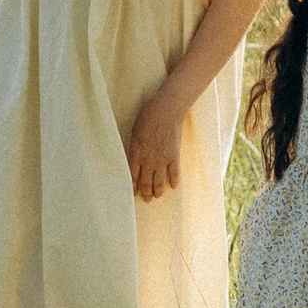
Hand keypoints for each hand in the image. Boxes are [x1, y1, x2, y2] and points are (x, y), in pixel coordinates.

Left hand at [126, 86, 184, 200]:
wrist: (167, 109)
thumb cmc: (148, 116)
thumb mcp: (135, 131)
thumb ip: (134, 147)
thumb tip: (133, 157)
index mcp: (136, 153)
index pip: (132, 176)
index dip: (133, 187)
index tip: (134, 193)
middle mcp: (148, 160)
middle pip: (146, 183)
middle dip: (146, 193)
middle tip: (147, 198)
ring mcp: (162, 160)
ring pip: (159, 183)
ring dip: (158, 191)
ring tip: (158, 195)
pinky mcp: (174, 157)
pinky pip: (174, 174)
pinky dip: (173, 182)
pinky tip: (173, 186)